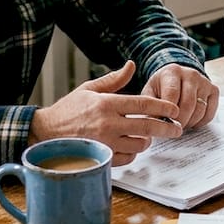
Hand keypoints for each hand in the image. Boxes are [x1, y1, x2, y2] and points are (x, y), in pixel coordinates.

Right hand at [30, 61, 184, 164]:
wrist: (45, 133)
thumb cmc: (68, 110)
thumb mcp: (89, 88)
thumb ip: (114, 79)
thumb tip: (131, 65)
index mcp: (106, 104)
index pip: (143, 105)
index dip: (163, 107)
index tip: (175, 110)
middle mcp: (107, 124)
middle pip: (147, 127)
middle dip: (167, 128)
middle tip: (177, 129)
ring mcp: (104, 143)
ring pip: (139, 145)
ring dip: (147, 140)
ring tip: (148, 136)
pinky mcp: (101, 158)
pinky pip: (126, 158)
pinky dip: (132, 152)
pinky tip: (131, 146)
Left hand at [143, 63, 218, 128]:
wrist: (176, 78)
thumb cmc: (161, 88)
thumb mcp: (150, 93)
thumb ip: (150, 106)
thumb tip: (153, 124)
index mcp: (172, 72)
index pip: (172, 94)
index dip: (169, 112)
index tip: (165, 123)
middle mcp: (191, 74)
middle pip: (188, 103)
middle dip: (180, 121)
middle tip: (173, 129)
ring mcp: (204, 82)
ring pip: (200, 110)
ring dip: (190, 122)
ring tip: (180, 124)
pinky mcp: (214, 90)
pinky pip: (210, 113)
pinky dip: (200, 123)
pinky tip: (191, 121)